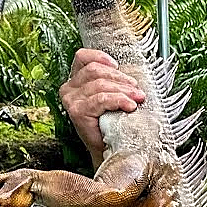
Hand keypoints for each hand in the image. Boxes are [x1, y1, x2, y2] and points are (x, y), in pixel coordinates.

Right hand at [60, 49, 144, 167]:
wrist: (108, 149)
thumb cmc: (111, 122)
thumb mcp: (111, 96)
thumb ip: (113, 82)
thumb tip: (132, 77)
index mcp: (75, 81)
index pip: (82, 57)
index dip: (100, 57)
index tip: (118, 65)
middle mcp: (69, 89)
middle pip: (95, 71)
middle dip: (120, 78)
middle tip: (137, 90)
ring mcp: (71, 100)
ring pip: (100, 85)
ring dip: (124, 90)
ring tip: (138, 98)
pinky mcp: (77, 112)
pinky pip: (101, 100)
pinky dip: (119, 100)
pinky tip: (130, 106)